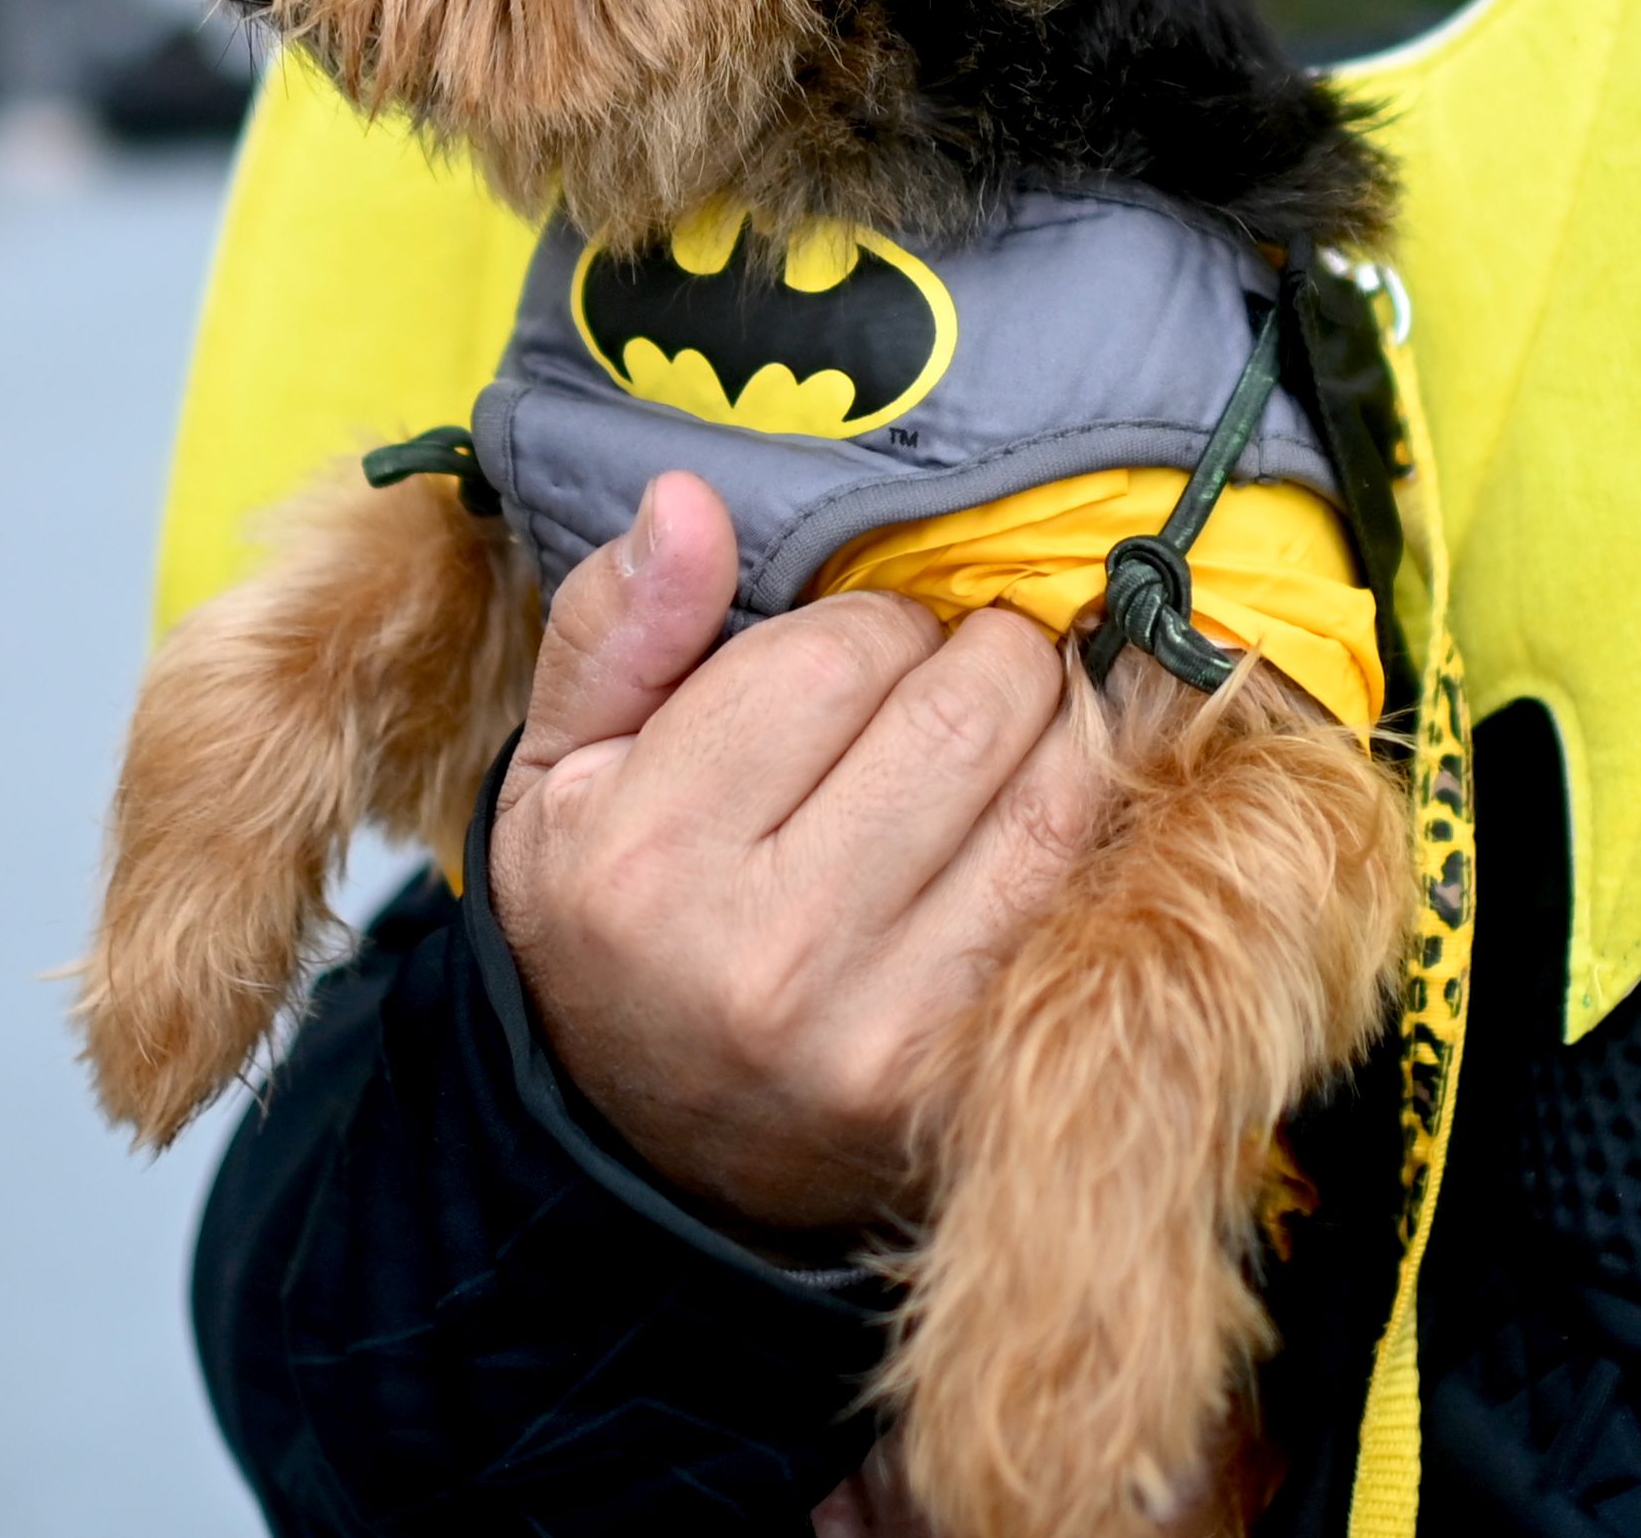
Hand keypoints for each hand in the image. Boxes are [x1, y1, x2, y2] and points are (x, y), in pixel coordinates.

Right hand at [489, 470, 1103, 1237]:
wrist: (642, 1141)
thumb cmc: (613, 917)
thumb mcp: (561, 769)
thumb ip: (616, 625)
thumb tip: (687, 500)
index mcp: (645, 857)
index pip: (841, 653)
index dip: (874, 624)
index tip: (859, 653)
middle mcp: (765, 957)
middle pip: (964, 713)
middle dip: (979, 660)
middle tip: (952, 676)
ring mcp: (879, 1032)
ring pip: (1050, 796)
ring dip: (1051, 732)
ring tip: (999, 736)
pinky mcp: (964, 1079)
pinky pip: (1079, 897)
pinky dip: (1079, 830)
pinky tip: (1033, 813)